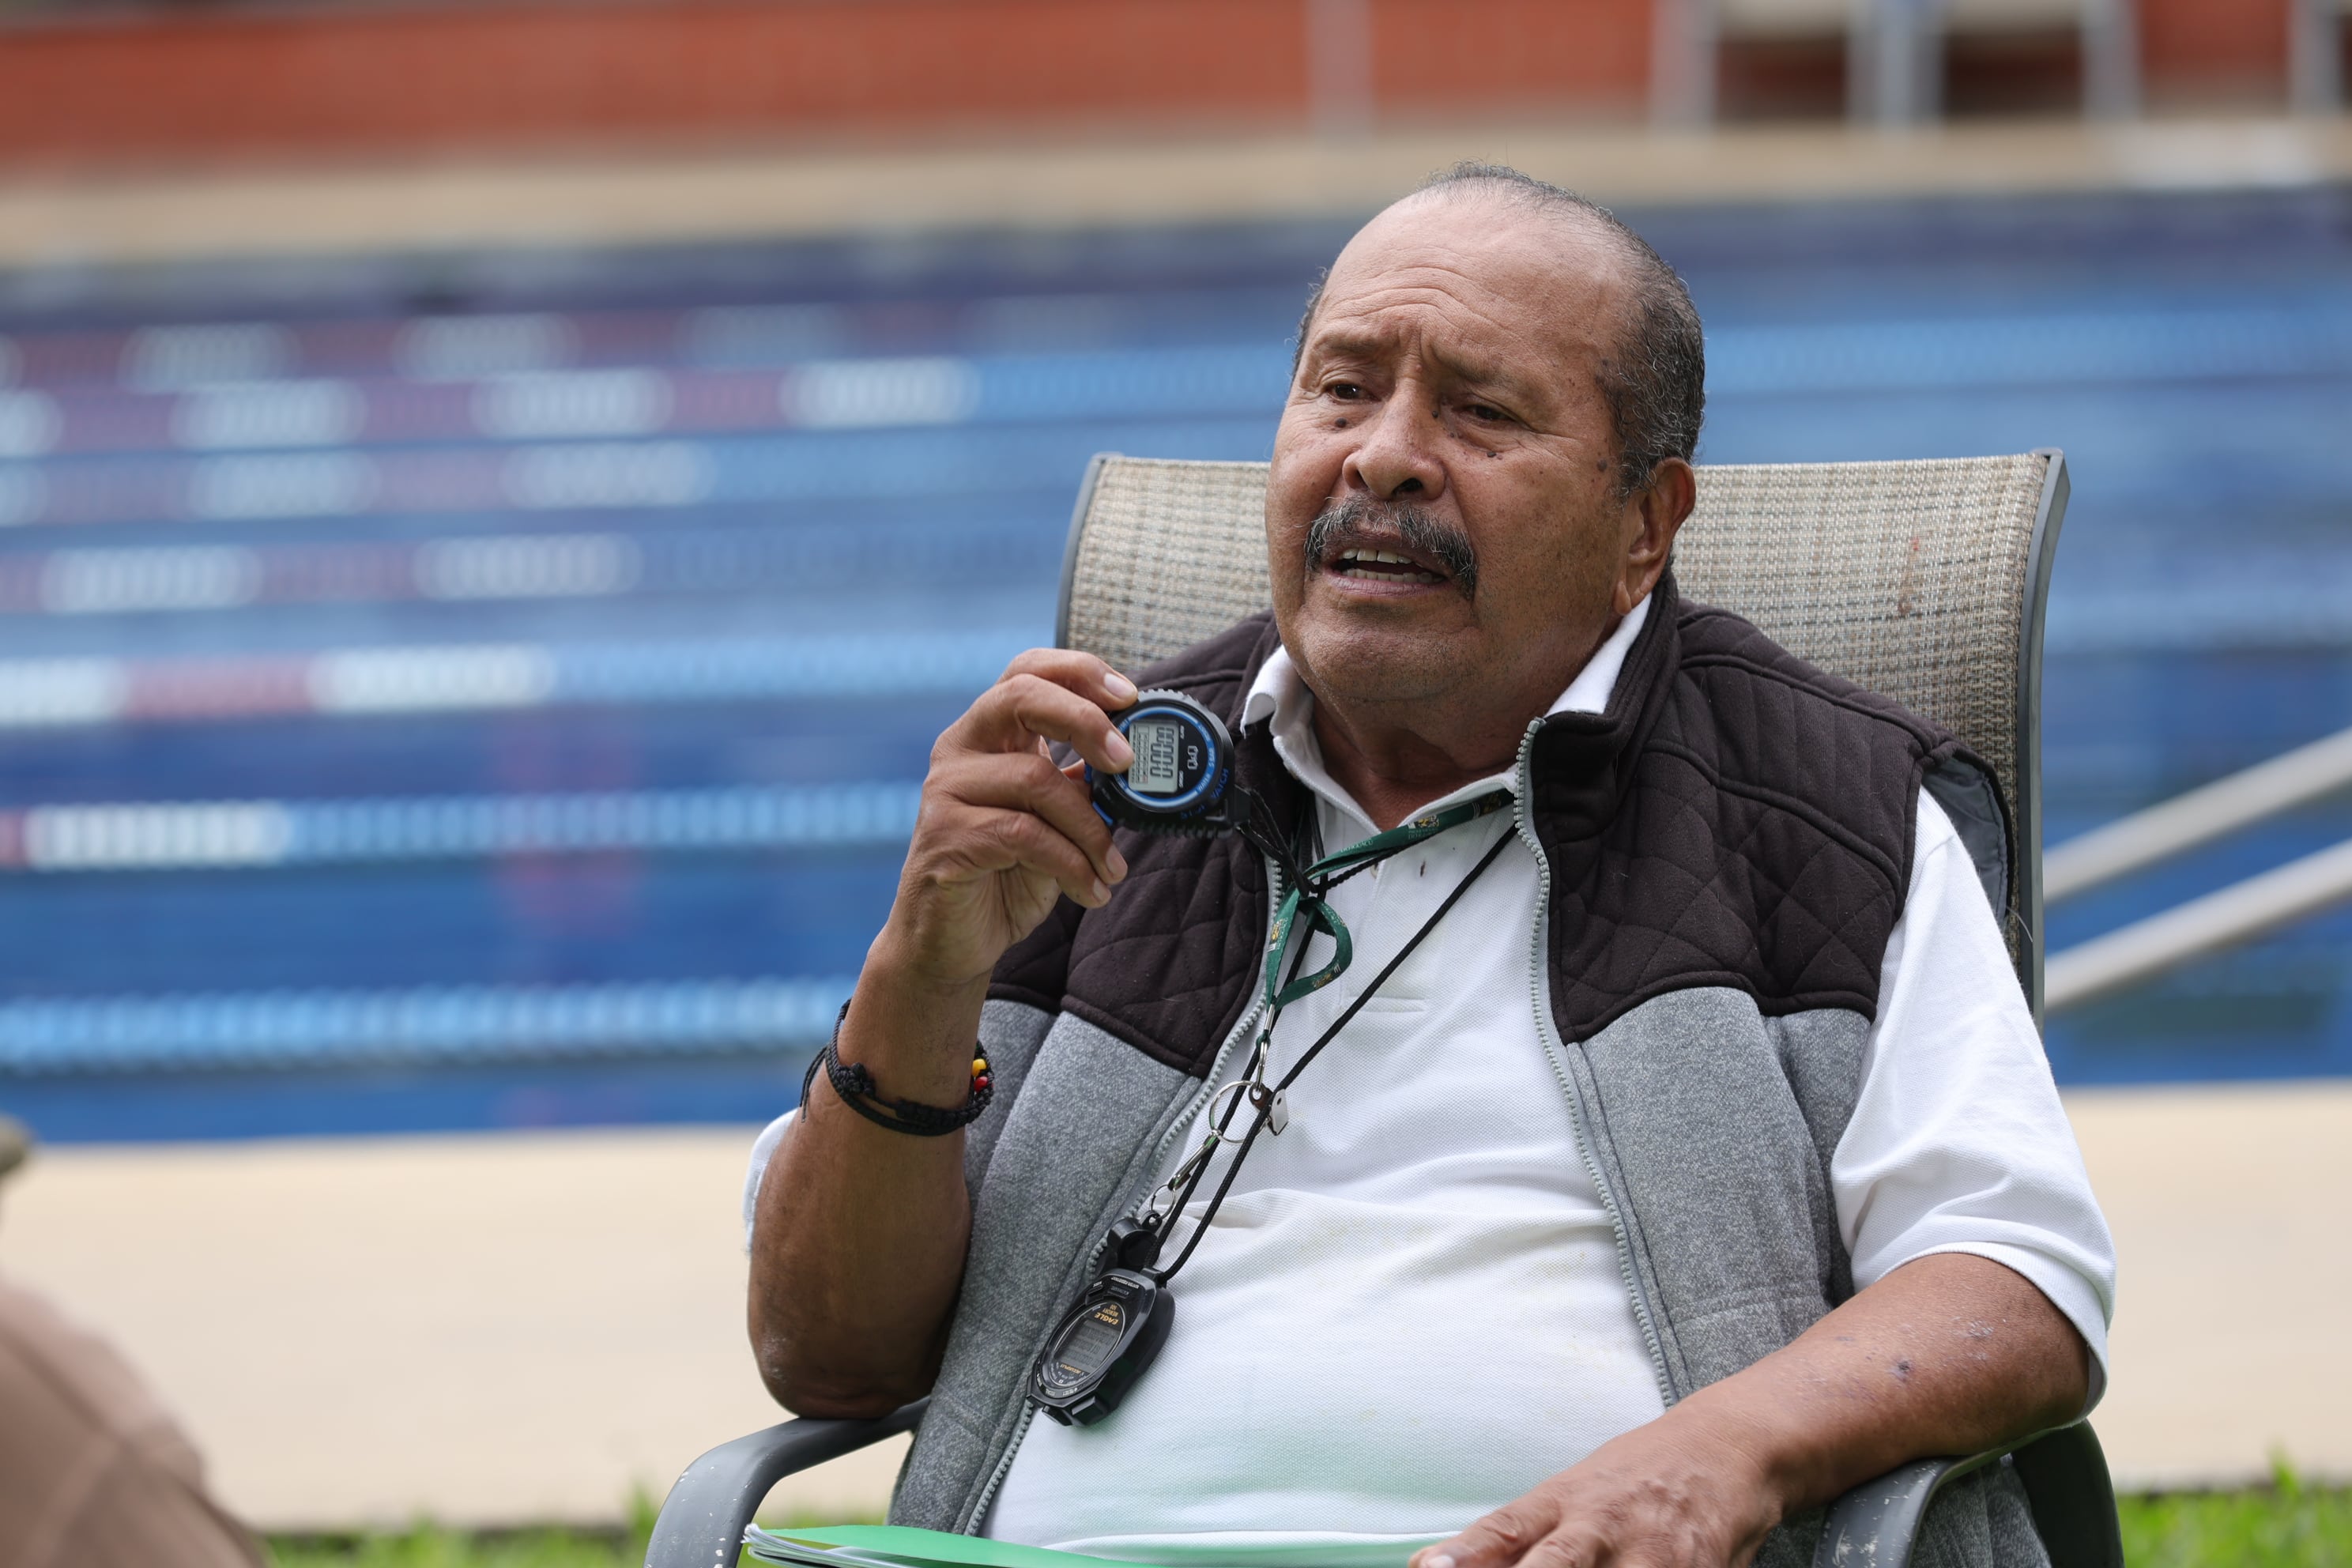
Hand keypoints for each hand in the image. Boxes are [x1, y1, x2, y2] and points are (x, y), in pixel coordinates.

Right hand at [879, 649, 1137, 993]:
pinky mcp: (945, 836)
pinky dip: (1071, 863)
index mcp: (989, 735)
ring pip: (1035, 778)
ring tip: (1113, 867)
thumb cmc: (1006, 877)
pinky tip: (1092, 890)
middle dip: (1084, 720)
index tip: (1129, 696)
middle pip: (1020, 697)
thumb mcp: (1055, 823)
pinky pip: (1024, 834)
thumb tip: (1139, 763)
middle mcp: (960, 750)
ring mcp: (947, 790)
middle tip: (1126, 760)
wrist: (953, 945)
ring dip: (1091, 827)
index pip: (1026, 671)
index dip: (1078, 671)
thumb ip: (1082, 786)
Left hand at [1411, 1408, 1781, 1567]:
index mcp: (1560, 1501)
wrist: (1724, 1448)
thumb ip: (1515, 1540)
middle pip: (1552, 1566)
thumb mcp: (1571, 1497)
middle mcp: (1599, 1523)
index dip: (1464, 1554)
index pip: (1501, 1531)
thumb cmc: (1634, 1480)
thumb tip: (1437, 1564)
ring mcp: (1649, 1549)